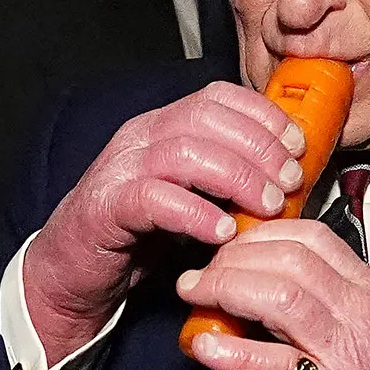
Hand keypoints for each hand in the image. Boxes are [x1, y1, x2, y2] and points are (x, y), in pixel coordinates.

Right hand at [22, 81, 307, 363]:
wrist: (72, 272)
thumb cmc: (135, 235)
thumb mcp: (189, 196)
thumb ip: (227, 181)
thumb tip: (288, 179)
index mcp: (161, 127)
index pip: (216, 97)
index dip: (263, 115)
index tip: (298, 144)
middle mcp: (139, 139)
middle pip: (205, 119)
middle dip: (258, 146)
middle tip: (290, 180)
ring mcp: (119, 170)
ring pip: (184, 152)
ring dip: (235, 177)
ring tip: (266, 206)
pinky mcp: (105, 208)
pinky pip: (154, 199)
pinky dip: (195, 213)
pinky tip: (223, 231)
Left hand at [176, 220, 369, 369]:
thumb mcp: (360, 339)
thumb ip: (314, 312)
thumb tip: (249, 296)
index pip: (310, 237)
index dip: (257, 236)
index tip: (226, 249)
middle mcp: (364, 313)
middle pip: (288, 257)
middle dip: (231, 259)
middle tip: (200, 277)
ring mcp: (350, 352)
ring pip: (280, 295)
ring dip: (224, 289)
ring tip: (195, 297)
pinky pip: (277, 365)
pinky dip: (235, 353)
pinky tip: (206, 348)